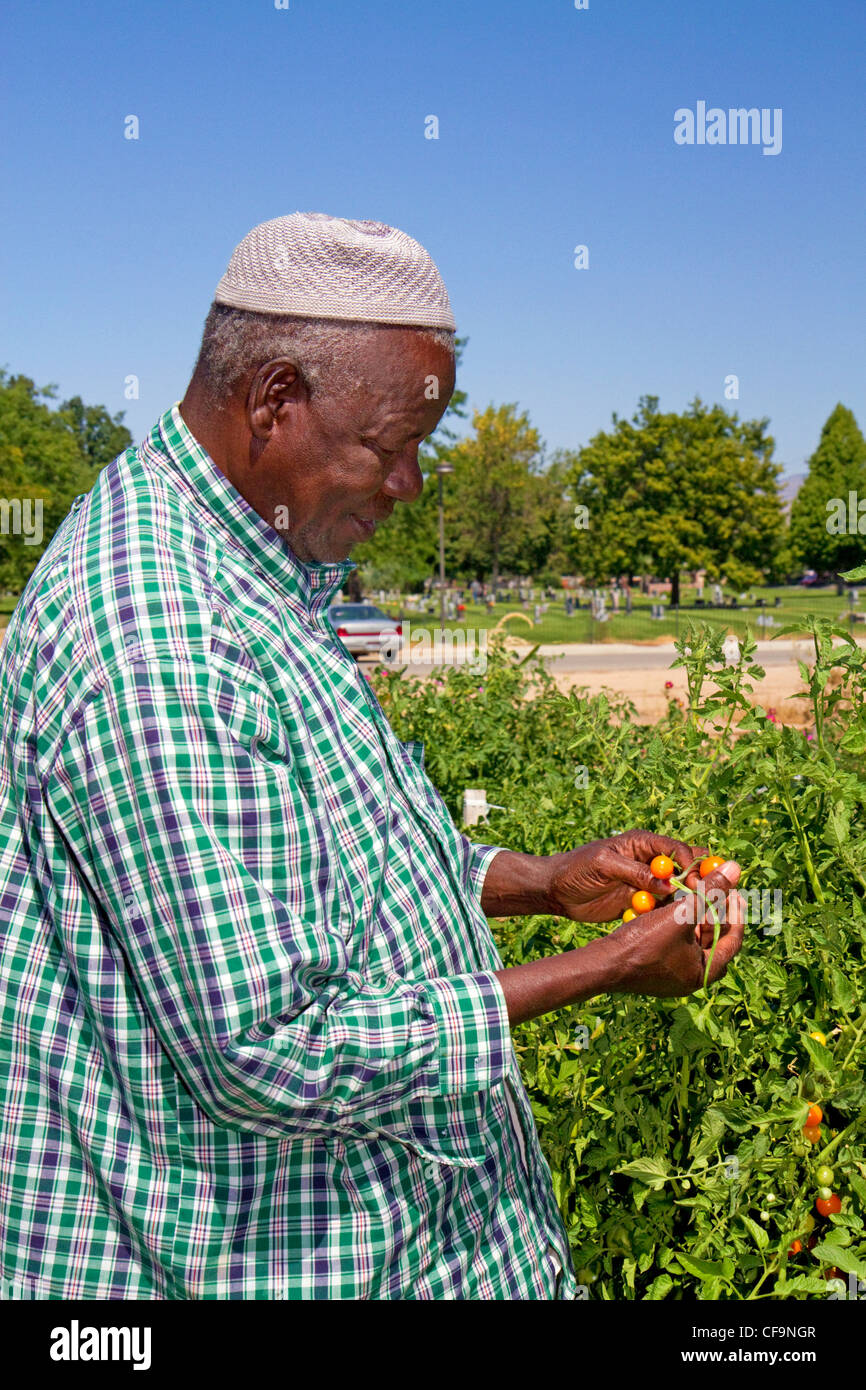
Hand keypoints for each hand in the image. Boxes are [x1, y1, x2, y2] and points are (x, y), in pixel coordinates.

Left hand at [548, 829, 706, 922]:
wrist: (556, 891)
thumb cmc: (576, 869)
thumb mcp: (604, 865)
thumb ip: (635, 871)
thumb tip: (667, 884)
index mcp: (642, 843)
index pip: (677, 849)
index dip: (689, 865)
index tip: (694, 885)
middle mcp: (649, 861)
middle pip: (684, 867)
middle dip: (695, 881)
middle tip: (699, 900)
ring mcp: (647, 883)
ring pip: (676, 890)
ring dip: (682, 901)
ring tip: (685, 915)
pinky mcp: (641, 902)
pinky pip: (662, 908)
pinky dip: (666, 914)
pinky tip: (665, 923)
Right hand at [608, 861, 744, 996]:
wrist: (603, 964)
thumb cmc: (644, 940)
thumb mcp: (681, 912)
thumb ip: (710, 890)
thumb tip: (735, 867)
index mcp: (705, 971)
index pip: (734, 939)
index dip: (736, 911)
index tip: (734, 889)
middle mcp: (693, 978)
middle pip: (715, 940)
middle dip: (716, 913)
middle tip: (717, 889)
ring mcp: (675, 977)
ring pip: (696, 942)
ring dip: (698, 918)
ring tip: (696, 894)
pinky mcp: (659, 972)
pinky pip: (679, 946)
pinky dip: (680, 927)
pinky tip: (674, 908)